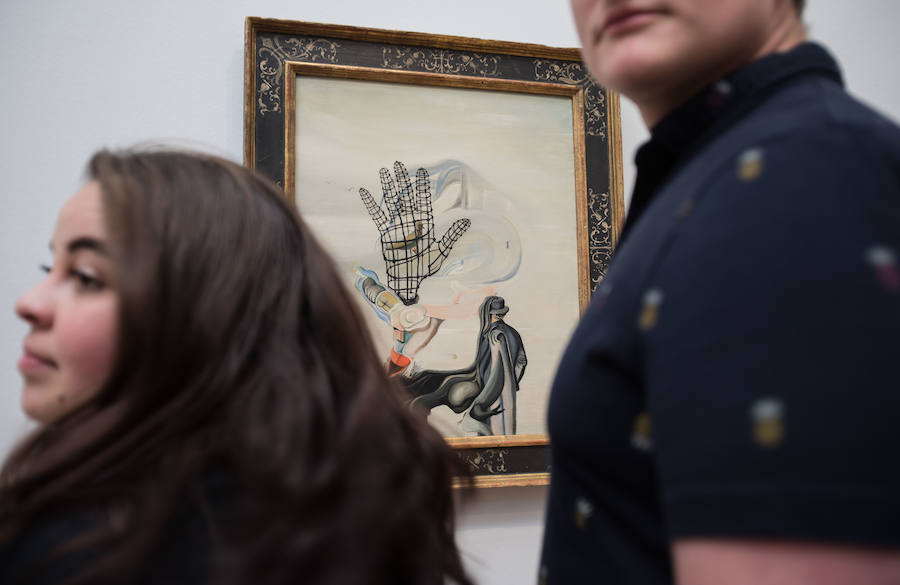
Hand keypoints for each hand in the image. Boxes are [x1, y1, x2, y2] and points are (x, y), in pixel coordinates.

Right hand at [359, 161, 469, 304]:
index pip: (423, 201)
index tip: (422, 172)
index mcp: (423, 224)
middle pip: (405, 196)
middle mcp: (410, 221)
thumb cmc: (425, 267)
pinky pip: (378, 217)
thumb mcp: (441, 250)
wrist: (408, 280)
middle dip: (402, 181)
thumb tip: (466, 221)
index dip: (422, 187)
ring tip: (384, 172)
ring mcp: (397, 226)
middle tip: (398, 164)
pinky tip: (365, 192)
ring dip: (388, 188)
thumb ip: (452, 235)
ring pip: (392, 202)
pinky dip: (372, 205)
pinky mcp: (386, 234)